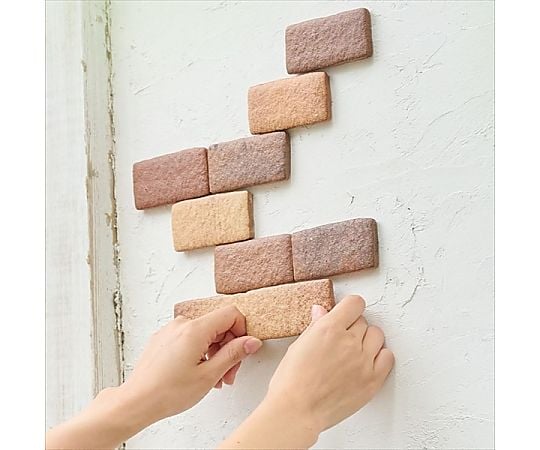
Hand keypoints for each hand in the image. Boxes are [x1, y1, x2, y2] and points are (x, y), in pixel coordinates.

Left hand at [121, 305, 262, 424]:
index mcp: (195, 329)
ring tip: (214, 379)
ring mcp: (171, 330)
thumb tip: (252, 341)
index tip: (243, 349)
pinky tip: (199, 373)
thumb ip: (234, 354)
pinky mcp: (163, 338)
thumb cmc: (167, 392)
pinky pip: (189, 338)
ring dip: (215, 353)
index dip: (242, 331)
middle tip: (229, 374)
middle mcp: (182, 324)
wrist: (137, 402)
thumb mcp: (209, 375)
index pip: (230, 314)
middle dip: (228, 348)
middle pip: (218, 325)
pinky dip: (199, 352)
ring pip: (204, 333)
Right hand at [265, 295, 393, 432]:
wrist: (297, 410)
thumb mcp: (299, 345)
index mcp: (329, 328)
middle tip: (341, 340)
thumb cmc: (292, 381)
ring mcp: (363, 361)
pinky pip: (387, 357)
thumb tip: (322, 311)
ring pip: (377, 335)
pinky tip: (366, 362)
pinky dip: (379, 357)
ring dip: (367, 340)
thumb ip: (316, 325)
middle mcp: (349, 341)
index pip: (355, 303)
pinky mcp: (373, 380)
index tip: (346, 314)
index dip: (350, 308)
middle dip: (352, 328)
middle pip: (363, 321)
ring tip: (353, 352)